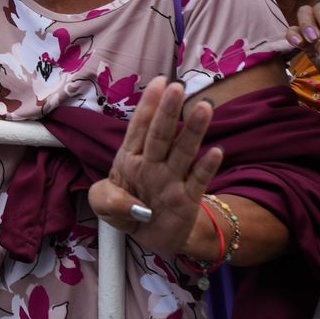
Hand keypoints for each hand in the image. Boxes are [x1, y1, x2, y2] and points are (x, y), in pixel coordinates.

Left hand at [88, 76, 221, 258]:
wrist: (151, 235)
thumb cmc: (126, 209)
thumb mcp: (103, 205)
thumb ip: (106, 200)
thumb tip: (130, 203)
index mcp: (131, 157)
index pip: (139, 127)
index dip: (148, 105)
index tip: (158, 82)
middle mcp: (153, 163)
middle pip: (161, 134)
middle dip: (168, 111)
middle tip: (177, 88)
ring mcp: (172, 179)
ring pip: (183, 151)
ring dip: (193, 131)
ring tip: (204, 108)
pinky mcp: (188, 199)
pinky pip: (198, 180)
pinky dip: (206, 167)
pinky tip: (216, 152)